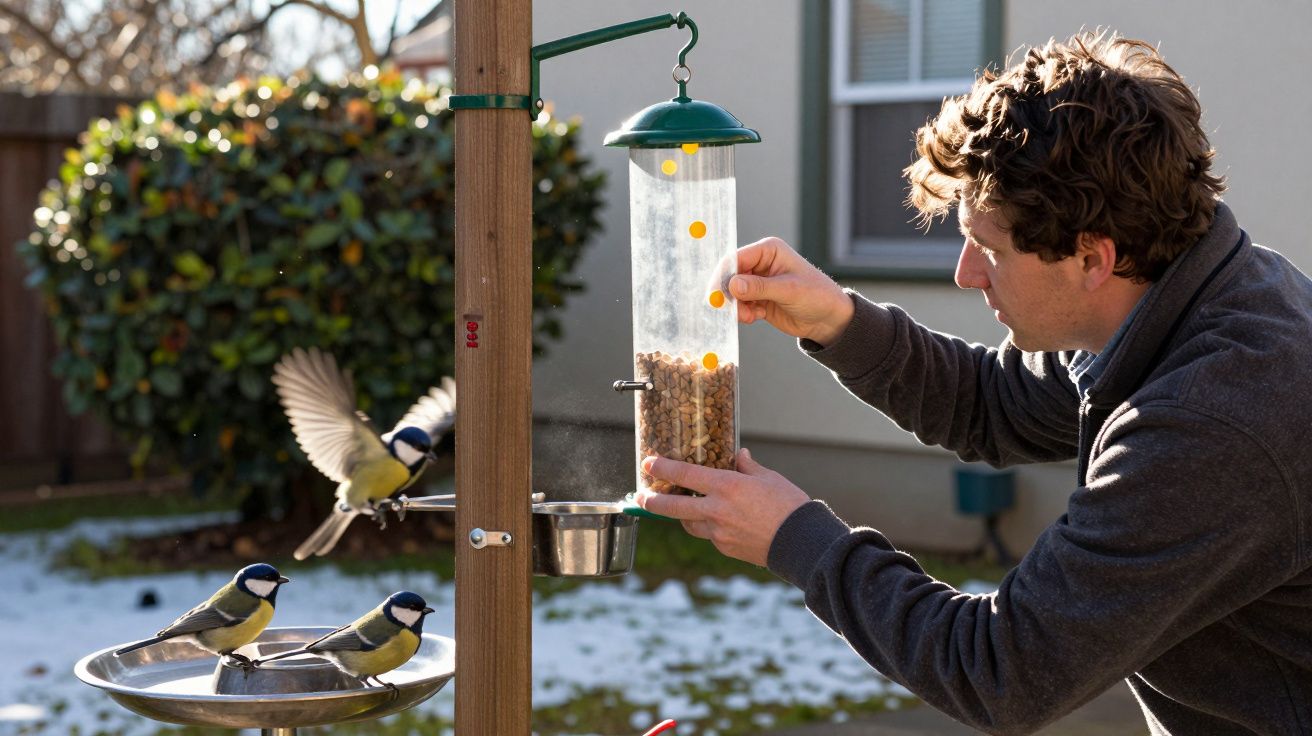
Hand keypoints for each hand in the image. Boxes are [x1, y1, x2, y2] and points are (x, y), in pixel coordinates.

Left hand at [634, 448, 809, 566]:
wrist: (800, 542)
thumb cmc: (789, 505)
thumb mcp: (768, 478)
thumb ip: (747, 467)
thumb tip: (738, 455)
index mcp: (726, 486)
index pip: (683, 475)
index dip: (662, 468)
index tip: (648, 463)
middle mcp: (716, 510)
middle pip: (672, 507)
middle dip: (652, 502)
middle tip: (640, 498)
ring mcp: (718, 532)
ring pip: (688, 524)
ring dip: (680, 516)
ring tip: (679, 509)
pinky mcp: (725, 548)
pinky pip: (709, 536)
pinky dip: (708, 527)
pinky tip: (716, 522)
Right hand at [731, 237, 853, 346]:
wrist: (828, 318)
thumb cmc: (816, 296)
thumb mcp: (788, 290)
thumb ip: (759, 287)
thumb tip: (732, 285)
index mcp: (768, 250)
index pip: (736, 258)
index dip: (724, 275)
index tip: (717, 294)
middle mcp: (760, 263)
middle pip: (730, 276)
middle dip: (729, 294)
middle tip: (731, 309)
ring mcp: (758, 282)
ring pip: (732, 292)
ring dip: (736, 306)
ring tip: (749, 316)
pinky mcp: (758, 299)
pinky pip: (740, 305)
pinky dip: (743, 313)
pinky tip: (756, 317)